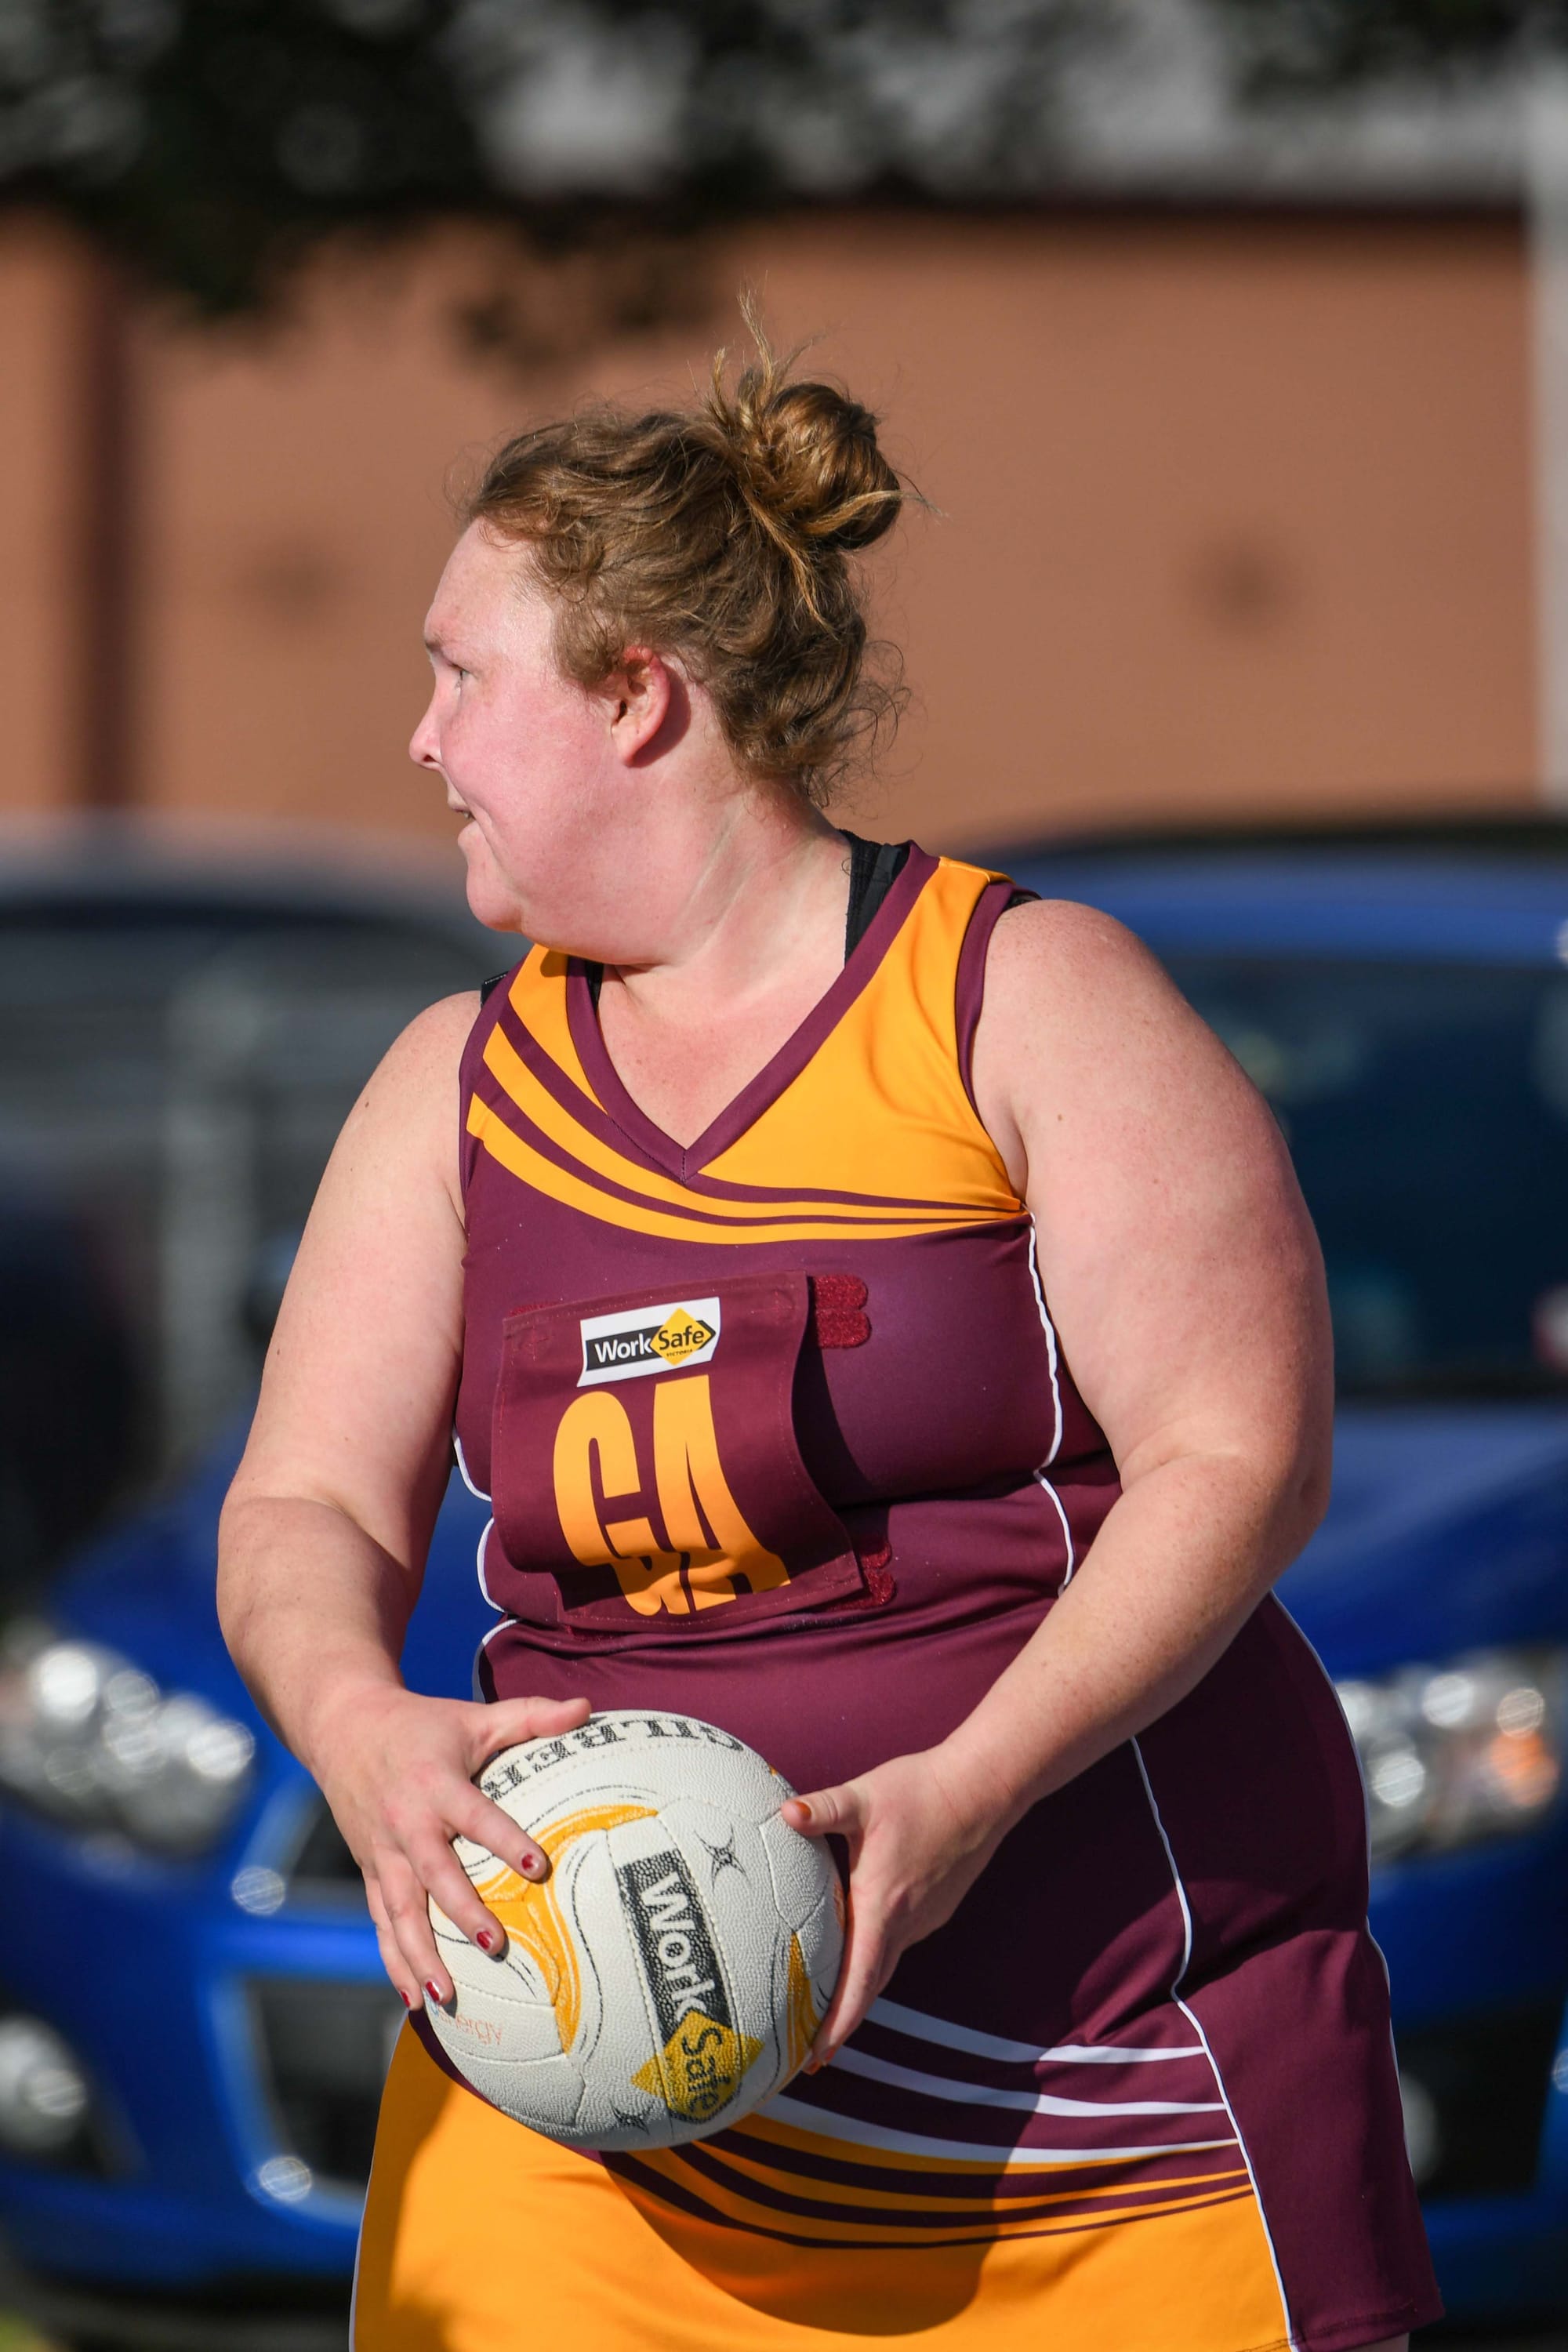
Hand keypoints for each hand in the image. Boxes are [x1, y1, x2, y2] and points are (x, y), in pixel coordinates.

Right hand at [309, 1685, 589, 2007]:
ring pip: (400, 1910)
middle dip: (462, 1913)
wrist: (344, 1728)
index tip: (539, 1868)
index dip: (506, 1841)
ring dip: (420, 1954)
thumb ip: (532, 1715)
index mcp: (436, 1784)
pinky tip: (415, 2000)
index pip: (476, 1816)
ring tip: (446, 1994)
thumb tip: (588, 1708)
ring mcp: (382, 1852)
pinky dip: (395, 1960)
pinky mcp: (370, 1871)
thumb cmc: (423, 1724)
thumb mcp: (475, 1716)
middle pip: (434, 1874)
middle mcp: (406, 1823)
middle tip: (496, 1947)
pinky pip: (382, 1921)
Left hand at [780, 1745, 1013, 2066]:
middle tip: (812, 2056)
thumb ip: (821, 1809)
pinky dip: (878, 1959)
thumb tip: (783, 1813)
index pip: (859, 1979)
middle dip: (843, 2023)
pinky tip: (861, 1947)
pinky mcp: (936, 1906)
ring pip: (887, 1964)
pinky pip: (901, 1942)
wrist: (982, 1787)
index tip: (817, 2057)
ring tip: (828, 2009)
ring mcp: (926, 1917)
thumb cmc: (920, 1791)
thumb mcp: (863, 1797)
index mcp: (882, 1904)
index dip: (838, 2022)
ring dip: (860, 1990)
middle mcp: (906, 1921)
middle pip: (872, 1986)